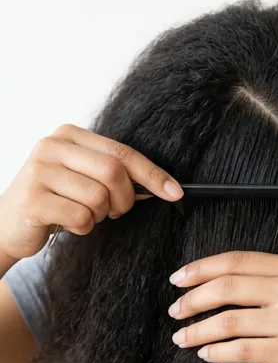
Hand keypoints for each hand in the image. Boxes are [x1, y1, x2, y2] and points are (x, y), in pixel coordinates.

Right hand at [0, 125, 182, 264]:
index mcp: (69, 134)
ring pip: (98, 197)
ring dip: (101, 215)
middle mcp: (51, 145)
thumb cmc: (54, 200)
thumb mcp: (82, 177)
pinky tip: (68, 224)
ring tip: (85, 214)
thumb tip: (163, 186)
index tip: (175, 192)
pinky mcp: (32, 200)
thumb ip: (113, 173)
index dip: (151, 173)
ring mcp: (39, 171)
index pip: (122, 151)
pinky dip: (83, 227)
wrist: (6, 226)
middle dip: (125, 198)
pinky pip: (81, 217)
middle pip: (113, 171)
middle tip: (118, 212)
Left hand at [168, 250, 277, 362]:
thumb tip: (220, 282)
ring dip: (198, 329)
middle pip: (229, 287)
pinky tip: (205, 354)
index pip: (239, 260)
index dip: (203, 267)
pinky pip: (242, 350)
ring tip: (181, 337)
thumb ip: (274, 284)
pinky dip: (217, 352)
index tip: (178, 278)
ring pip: (229, 321)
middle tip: (174, 310)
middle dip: (193, 299)